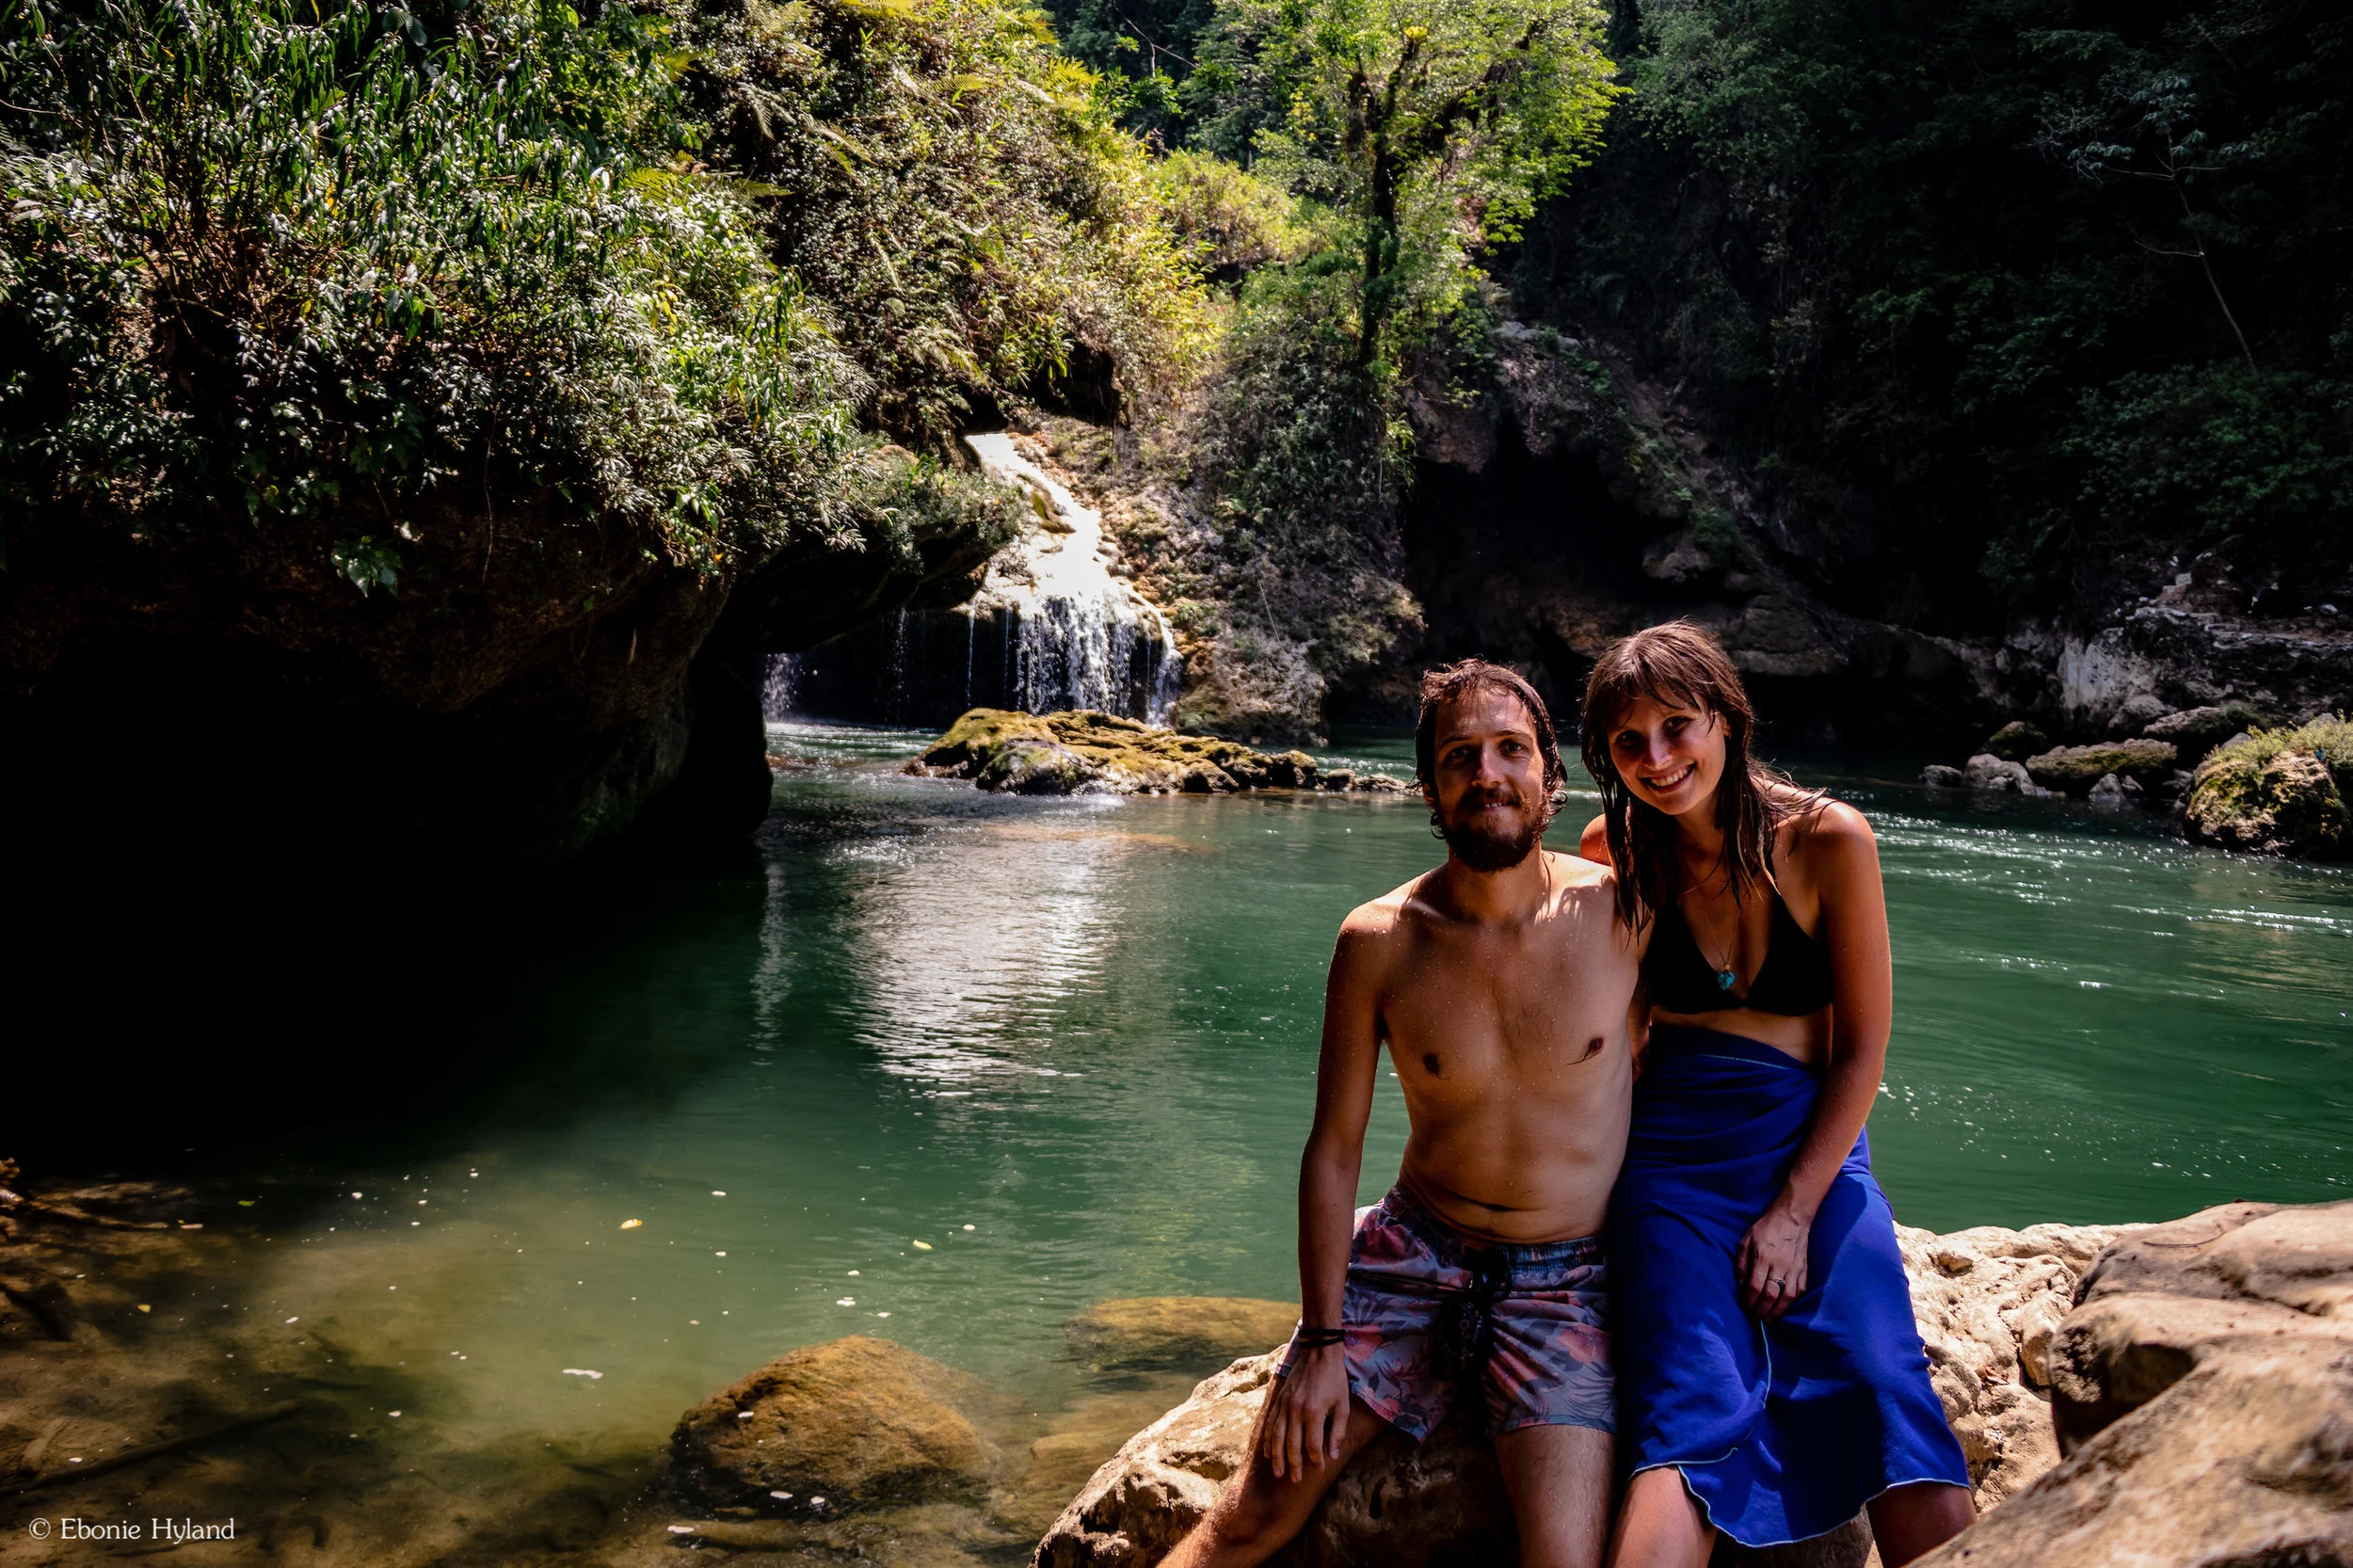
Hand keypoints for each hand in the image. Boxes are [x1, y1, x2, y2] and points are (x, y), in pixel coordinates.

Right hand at [1261, 1343, 1348, 1478]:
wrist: (1318, 1354)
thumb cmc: (1334, 1380)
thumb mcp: (1343, 1405)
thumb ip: (1337, 1432)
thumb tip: (1332, 1455)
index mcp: (1313, 1413)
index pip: (1312, 1445)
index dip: (1315, 1460)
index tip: (1319, 1470)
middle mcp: (1295, 1411)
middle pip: (1291, 1444)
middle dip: (1293, 1465)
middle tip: (1294, 1481)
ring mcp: (1284, 1405)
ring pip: (1276, 1436)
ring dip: (1277, 1457)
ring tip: (1278, 1473)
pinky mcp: (1278, 1400)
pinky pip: (1270, 1423)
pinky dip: (1267, 1440)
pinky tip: (1268, 1452)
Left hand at [1736, 1199, 1811, 1319]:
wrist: (1791, 1218)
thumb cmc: (1765, 1229)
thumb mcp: (1745, 1242)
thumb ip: (1742, 1265)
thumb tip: (1741, 1287)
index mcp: (1763, 1257)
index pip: (1755, 1287)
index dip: (1749, 1302)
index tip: (1745, 1308)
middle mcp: (1780, 1265)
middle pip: (1771, 1295)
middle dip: (1762, 1311)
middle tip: (1756, 1318)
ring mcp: (1794, 1268)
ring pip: (1787, 1297)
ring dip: (1777, 1311)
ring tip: (1769, 1318)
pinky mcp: (1804, 1270)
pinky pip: (1799, 1291)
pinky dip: (1791, 1302)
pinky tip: (1783, 1307)